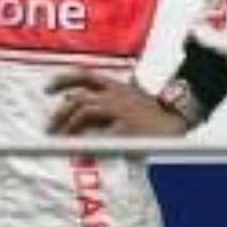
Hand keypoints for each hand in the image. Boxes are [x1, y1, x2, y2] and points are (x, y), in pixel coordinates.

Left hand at [46, 70, 189, 135]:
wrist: (180, 115)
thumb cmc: (152, 109)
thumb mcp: (127, 96)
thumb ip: (103, 97)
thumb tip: (73, 99)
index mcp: (114, 86)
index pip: (82, 75)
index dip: (62, 80)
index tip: (46, 89)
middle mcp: (114, 95)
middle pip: (78, 98)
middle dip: (59, 113)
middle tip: (49, 127)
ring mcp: (121, 111)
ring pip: (85, 111)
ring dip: (69, 125)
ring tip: (60, 139)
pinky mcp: (128, 129)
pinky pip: (102, 136)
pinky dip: (90, 144)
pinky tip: (82, 151)